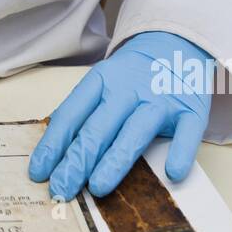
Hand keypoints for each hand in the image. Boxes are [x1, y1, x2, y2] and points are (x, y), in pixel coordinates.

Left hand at [29, 31, 213, 199]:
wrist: (177, 41)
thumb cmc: (132, 75)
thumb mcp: (103, 82)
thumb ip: (84, 112)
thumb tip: (54, 156)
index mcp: (101, 81)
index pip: (71, 114)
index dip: (53, 144)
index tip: (39, 173)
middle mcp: (128, 89)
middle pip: (98, 127)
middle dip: (77, 161)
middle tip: (62, 189)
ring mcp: (161, 99)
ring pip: (135, 131)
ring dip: (115, 160)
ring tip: (98, 187)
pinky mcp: (191, 110)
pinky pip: (187, 133)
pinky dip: (180, 152)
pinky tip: (171, 173)